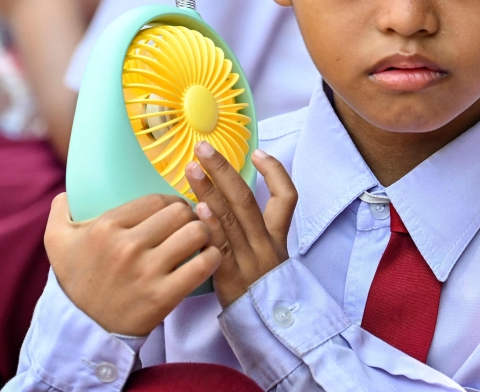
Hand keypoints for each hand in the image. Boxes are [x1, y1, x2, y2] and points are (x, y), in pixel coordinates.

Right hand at [45, 193, 221, 335]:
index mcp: (105, 227)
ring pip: (196, 233)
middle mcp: (127, 246)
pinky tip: (207, 258)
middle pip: (180, 213)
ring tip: (199, 240)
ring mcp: (146, 272)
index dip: (171, 202)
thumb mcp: (57, 242)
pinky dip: (212, 257)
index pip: (157, 199)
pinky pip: (204, 264)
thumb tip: (66, 192)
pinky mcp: (163, 296)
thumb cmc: (75, 281)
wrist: (83, 330)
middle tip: (187, 226)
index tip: (174, 211)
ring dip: (203, 234)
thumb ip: (59, 211)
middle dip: (189, 216)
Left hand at [186, 143, 297, 306]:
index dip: (275, 173)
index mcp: (277, 237)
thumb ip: (250, 233)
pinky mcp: (232, 277)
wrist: (269, 332)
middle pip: (247, 199)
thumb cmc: (260, 292)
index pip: (287, 197)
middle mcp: (266, 243)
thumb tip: (223, 204)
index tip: (258, 153)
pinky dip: (210, 224)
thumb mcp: (266, 259)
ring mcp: (250, 259)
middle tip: (204, 147)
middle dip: (225, 169)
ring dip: (210, 189)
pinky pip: (222, 246)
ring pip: (232, 217)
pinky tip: (195, 208)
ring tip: (192, 168)